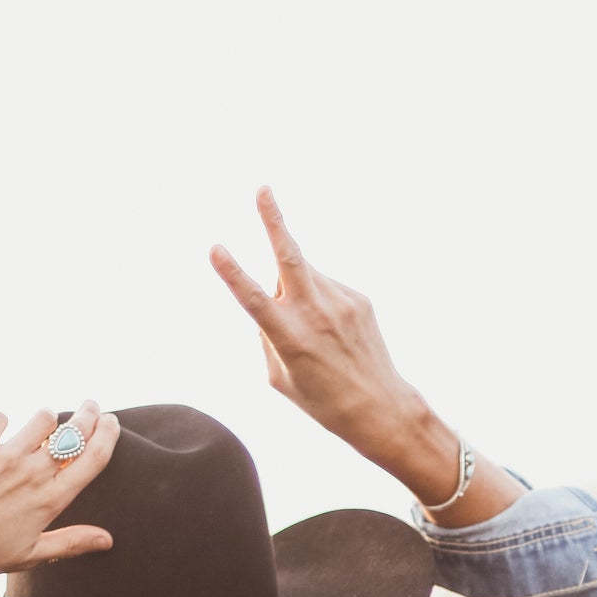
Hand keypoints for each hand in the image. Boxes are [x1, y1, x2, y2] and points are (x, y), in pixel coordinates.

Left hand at [0, 403, 120, 596]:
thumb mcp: (29, 554)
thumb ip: (71, 542)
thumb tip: (107, 540)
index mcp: (50, 500)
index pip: (92, 459)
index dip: (107, 436)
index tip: (112, 423)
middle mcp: (33, 473)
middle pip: (74, 433)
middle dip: (88, 415)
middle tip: (91, 406)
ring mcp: (5, 455)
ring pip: (42, 419)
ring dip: (47, 417)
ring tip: (45, 420)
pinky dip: (1, 421)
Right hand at [209, 188, 433, 462]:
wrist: (380, 407)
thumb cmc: (322, 399)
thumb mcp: (280, 377)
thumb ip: (266, 335)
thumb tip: (270, 296)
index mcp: (289, 338)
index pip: (255, 301)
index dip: (232, 274)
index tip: (215, 248)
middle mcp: (316, 315)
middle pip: (290, 257)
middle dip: (273, 220)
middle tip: (263, 188)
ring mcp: (340, 303)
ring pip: (304, 276)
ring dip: (295, 289)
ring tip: (313, 331)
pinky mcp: (358, 298)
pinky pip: (324, 288)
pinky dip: (318, 300)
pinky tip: (333, 331)